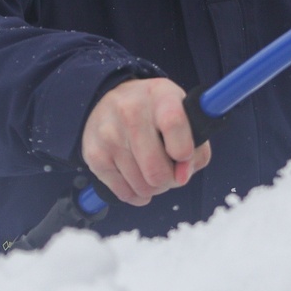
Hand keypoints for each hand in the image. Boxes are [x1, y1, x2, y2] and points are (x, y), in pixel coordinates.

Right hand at [80, 78, 211, 206]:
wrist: (111, 101)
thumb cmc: (157, 113)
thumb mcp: (185, 116)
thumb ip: (196, 149)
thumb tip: (182, 176)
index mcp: (160, 96)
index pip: (174, 124)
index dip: (184, 151)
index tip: (184, 156)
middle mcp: (130, 112)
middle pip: (157, 170)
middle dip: (170, 180)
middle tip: (170, 171)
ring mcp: (109, 135)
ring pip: (142, 186)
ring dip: (153, 188)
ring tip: (152, 170)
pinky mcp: (94, 155)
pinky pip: (125, 193)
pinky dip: (136, 194)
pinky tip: (137, 178)